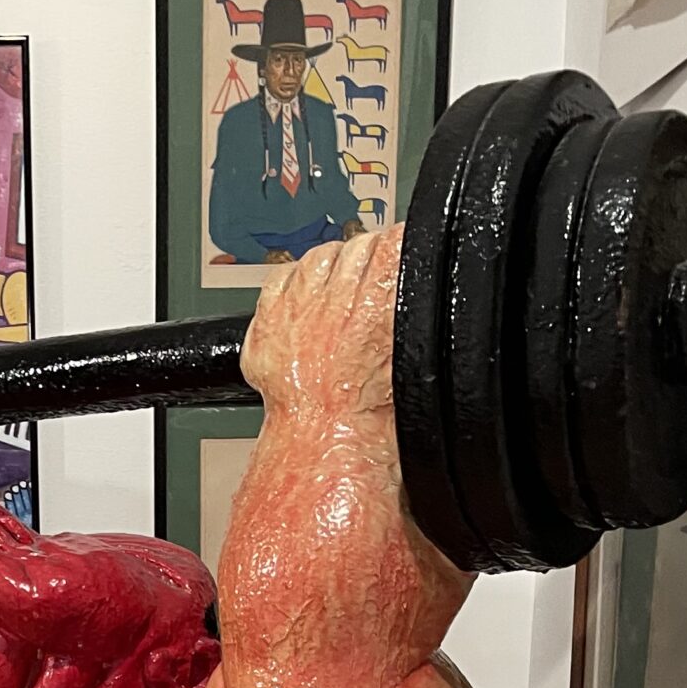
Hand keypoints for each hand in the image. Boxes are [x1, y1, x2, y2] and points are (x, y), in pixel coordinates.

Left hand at [239, 222, 400, 422]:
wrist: (327, 444)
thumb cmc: (369, 416)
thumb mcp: (410, 361)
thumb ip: (411, 315)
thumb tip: (417, 279)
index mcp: (380, 306)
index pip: (394, 243)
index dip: (401, 245)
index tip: (403, 250)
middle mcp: (337, 301)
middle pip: (359, 245)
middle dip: (370, 257)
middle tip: (375, 282)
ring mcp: (299, 308)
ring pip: (322, 255)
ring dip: (335, 266)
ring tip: (342, 295)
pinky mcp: (268, 319)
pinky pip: (283, 276)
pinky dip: (296, 282)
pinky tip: (309, 304)